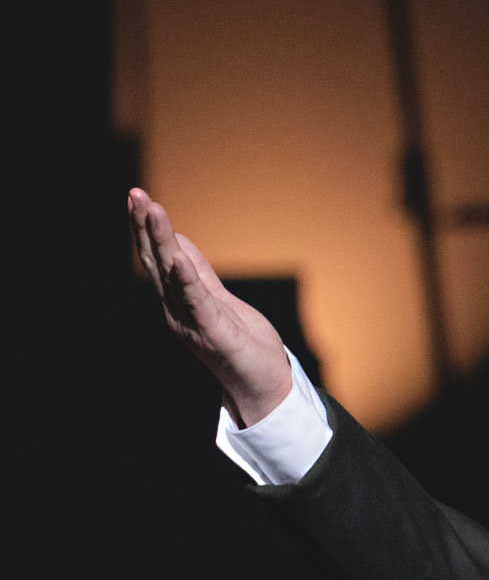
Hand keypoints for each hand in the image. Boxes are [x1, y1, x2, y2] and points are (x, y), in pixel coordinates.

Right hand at [127, 188, 292, 426]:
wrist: (262, 386)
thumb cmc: (242, 343)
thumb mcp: (218, 300)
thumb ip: (198, 274)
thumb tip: (177, 243)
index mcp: (179, 300)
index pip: (160, 258)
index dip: (149, 228)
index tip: (139, 198)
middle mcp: (177, 309)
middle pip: (157, 261)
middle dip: (145, 227)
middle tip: (135, 193)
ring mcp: (192, 321)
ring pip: (171, 275)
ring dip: (160, 241)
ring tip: (151, 209)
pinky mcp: (212, 332)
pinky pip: (196, 300)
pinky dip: (186, 278)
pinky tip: (177, 256)